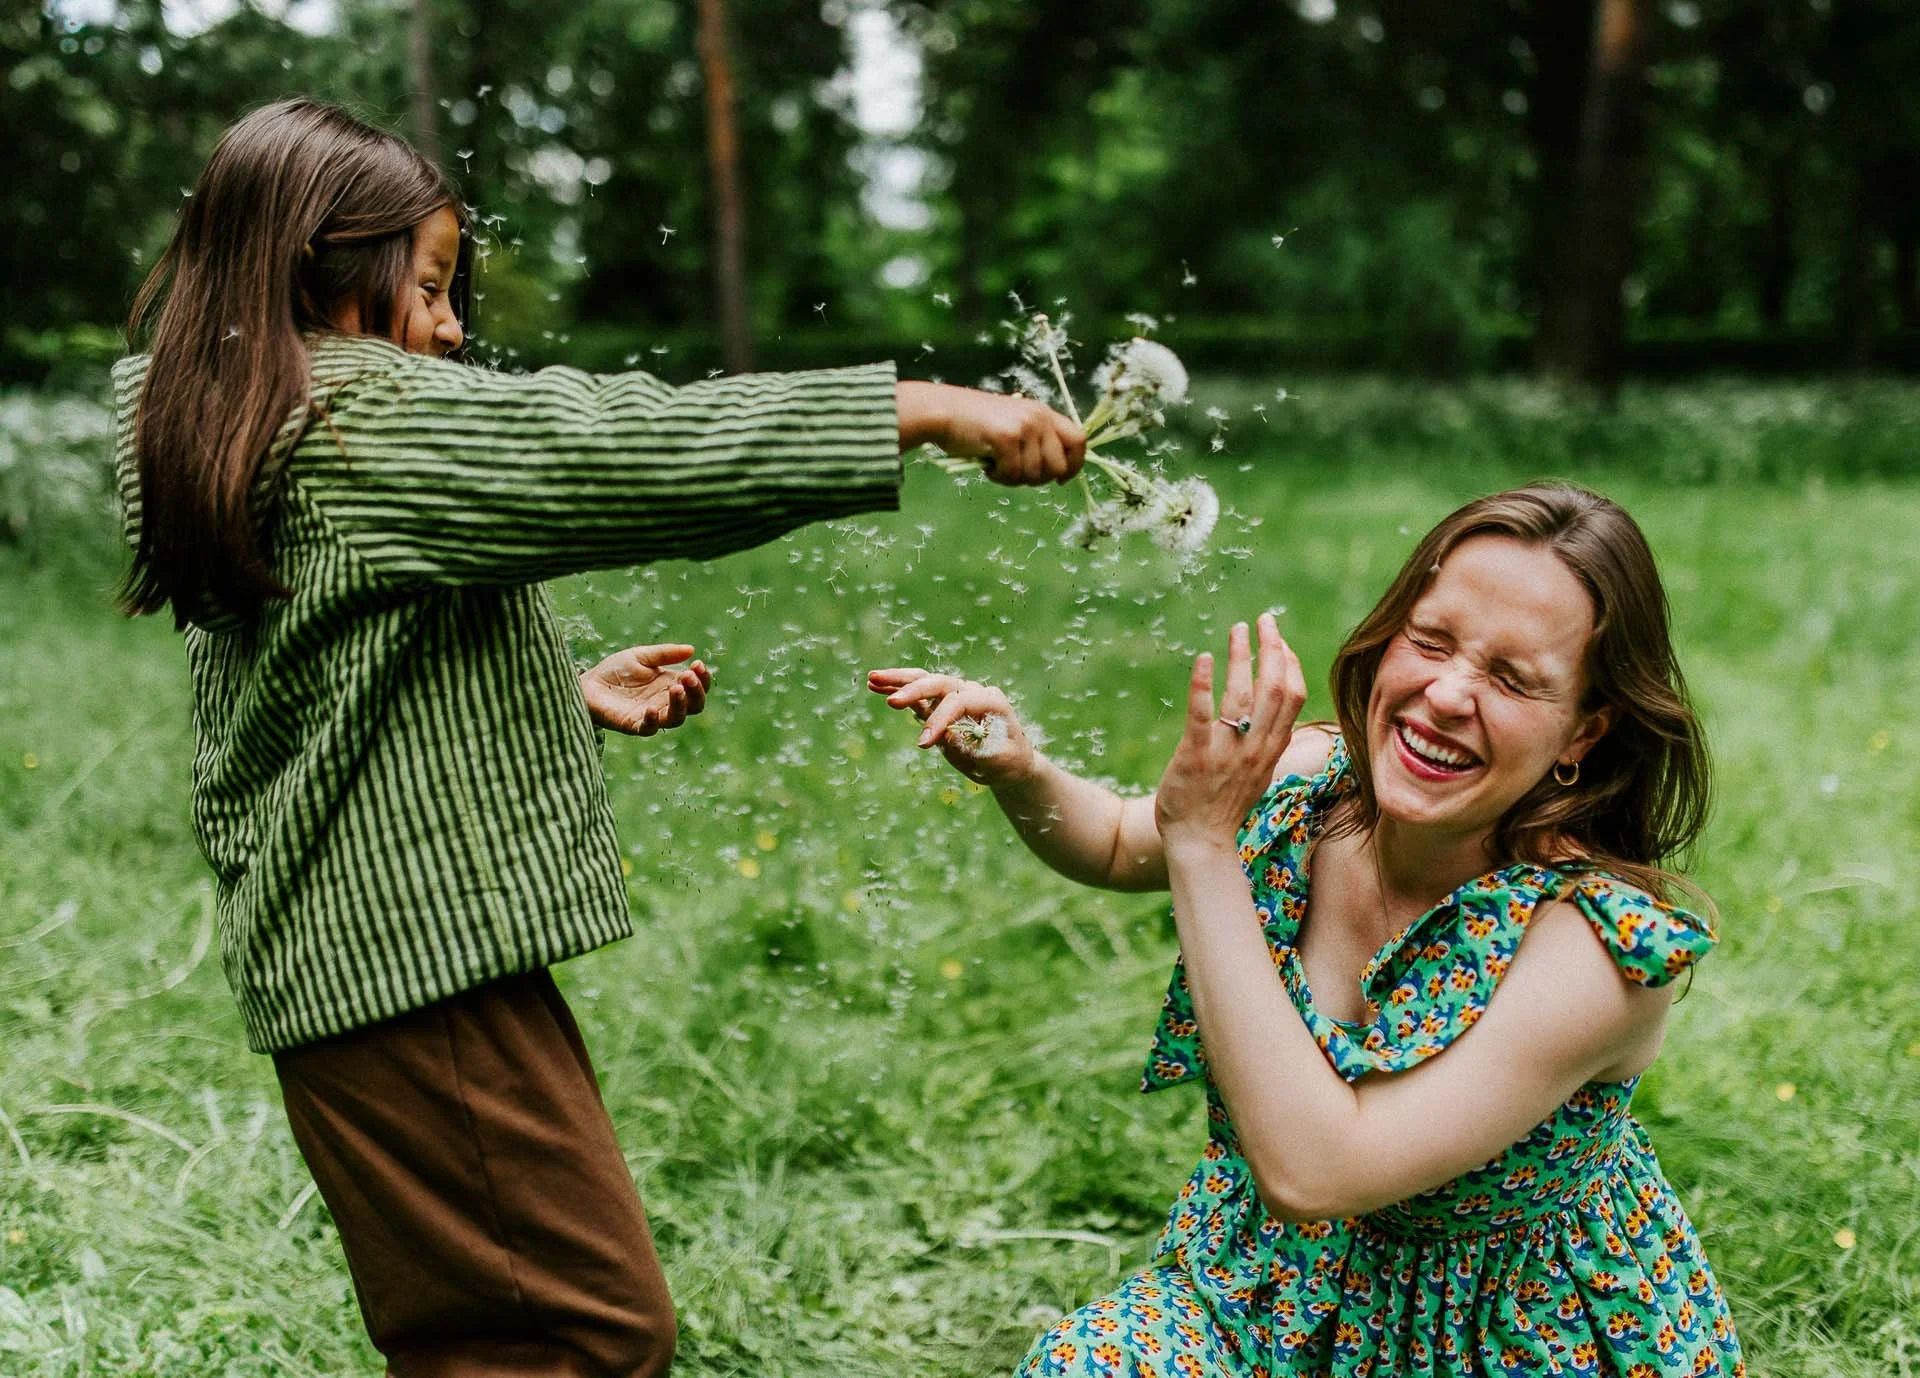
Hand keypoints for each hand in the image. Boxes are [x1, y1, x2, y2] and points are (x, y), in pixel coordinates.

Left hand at [579, 643, 711, 736]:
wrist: (587, 683)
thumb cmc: (615, 671)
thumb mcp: (641, 656)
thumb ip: (664, 654)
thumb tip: (691, 650)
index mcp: (671, 685)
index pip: (697, 687)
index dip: (703, 678)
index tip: (698, 664)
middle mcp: (665, 703)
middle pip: (694, 705)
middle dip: (696, 691)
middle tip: (688, 676)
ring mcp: (651, 715)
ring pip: (676, 719)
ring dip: (680, 705)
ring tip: (676, 688)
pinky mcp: (633, 725)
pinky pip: (648, 729)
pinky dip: (653, 721)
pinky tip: (651, 708)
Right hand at [867, 667, 1037, 784]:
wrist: (1010, 762)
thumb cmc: (1008, 762)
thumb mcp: (999, 762)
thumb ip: (976, 748)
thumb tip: (948, 737)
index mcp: (990, 701)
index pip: (959, 702)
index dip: (939, 720)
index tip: (921, 745)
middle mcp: (972, 691)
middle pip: (940, 683)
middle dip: (915, 690)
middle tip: (892, 701)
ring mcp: (956, 695)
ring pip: (926, 681)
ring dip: (899, 680)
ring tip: (872, 678)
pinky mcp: (941, 705)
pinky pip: (918, 695)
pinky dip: (898, 688)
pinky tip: (874, 685)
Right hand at [896, 381, 1085, 485]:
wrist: (943, 412)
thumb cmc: (975, 423)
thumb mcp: (1014, 424)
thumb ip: (1036, 440)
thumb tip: (1057, 473)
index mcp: (1044, 413)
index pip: (1079, 441)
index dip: (1074, 465)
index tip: (1060, 480)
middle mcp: (1039, 417)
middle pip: (1058, 466)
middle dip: (1038, 480)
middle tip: (1015, 474)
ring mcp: (1024, 427)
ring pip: (1033, 475)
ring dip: (1013, 479)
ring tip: (996, 465)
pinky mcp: (1007, 438)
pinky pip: (1013, 474)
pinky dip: (998, 477)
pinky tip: (986, 465)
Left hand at [1154, 614, 1305, 848]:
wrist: (1199, 843)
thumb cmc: (1224, 806)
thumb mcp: (1257, 771)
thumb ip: (1266, 740)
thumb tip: (1273, 711)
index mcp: (1271, 749)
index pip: (1292, 698)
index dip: (1289, 665)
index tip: (1280, 641)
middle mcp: (1254, 748)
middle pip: (1274, 689)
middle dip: (1272, 649)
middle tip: (1264, 620)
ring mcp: (1226, 752)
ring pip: (1241, 696)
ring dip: (1241, 657)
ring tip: (1237, 629)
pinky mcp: (1194, 757)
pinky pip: (1202, 716)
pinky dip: (1204, 685)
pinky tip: (1205, 659)